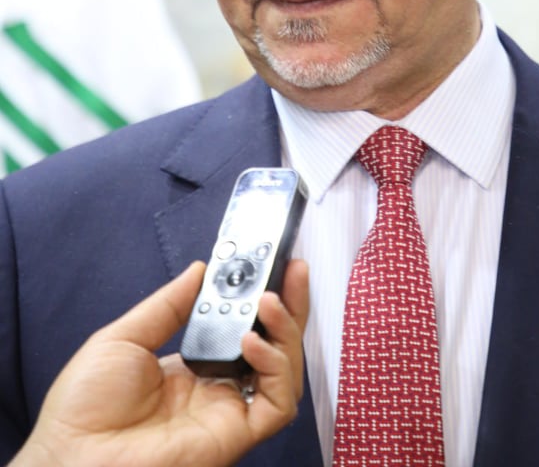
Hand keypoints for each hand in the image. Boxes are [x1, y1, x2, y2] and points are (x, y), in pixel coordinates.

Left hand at [11, 259, 308, 466]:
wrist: (70, 457)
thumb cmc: (83, 407)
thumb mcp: (124, 338)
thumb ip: (168, 305)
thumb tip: (200, 269)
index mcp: (194, 367)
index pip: (243, 327)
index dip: (260, 297)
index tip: (269, 264)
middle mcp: (218, 389)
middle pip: (273, 346)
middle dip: (290, 306)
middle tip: (294, 270)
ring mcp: (229, 412)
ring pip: (284, 372)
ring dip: (286, 331)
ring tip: (268, 302)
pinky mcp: (235, 435)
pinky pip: (277, 404)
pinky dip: (276, 368)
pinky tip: (251, 342)